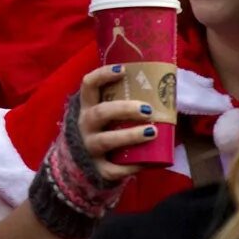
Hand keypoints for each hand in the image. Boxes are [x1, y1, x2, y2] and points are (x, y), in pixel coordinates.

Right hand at [74, 63, 155, 182]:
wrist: (79, 165)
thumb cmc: (100, 133)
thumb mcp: (101, 116)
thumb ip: (118, 105)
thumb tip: (159, 92)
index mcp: (87, 108)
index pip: (88, 85)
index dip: (103, 75)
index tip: (123, 70)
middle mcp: (84, 125)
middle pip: (101, 113)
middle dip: (125, 109)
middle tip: (148, 109)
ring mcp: (89, 147)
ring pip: (107, 140)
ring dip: (131, 135)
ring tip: (153, 132)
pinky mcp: (97, 169)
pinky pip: (115, 168)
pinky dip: (132, 166)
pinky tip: (147, 163)